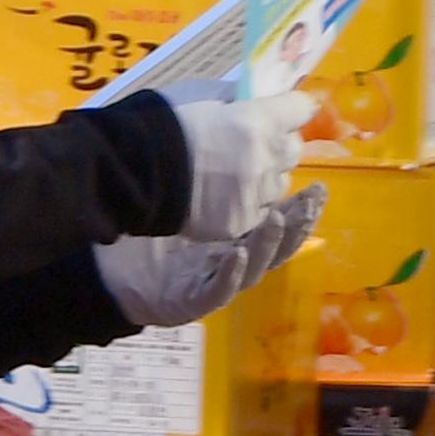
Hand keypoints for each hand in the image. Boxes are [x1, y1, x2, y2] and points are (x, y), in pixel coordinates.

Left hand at [96, 188, 322, 331]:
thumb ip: (214, 179)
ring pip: (254, 269)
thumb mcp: (190, 205)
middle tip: (311, 202)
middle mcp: (235, 264)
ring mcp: (217, 284)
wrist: (115, 275)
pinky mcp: (194, 301)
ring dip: (269, 244)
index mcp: (238, 240)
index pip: (277, 224)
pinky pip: (218, 290)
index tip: (319, 188)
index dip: (300, 210)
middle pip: (276, 247)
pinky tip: (239, 253)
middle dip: (297, 226)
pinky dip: (231, 273)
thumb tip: (238, 134)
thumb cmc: (154, 238)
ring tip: (277, 218)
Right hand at [156, 80, 312, 238]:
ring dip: (265, 177)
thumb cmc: (163, 122)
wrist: (133, 172)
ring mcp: (254, 195)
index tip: (289, 109)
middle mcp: (265, 158)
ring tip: (235, 175)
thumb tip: (253, 97)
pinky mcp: (239, 223)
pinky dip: (246, 204)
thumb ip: (234, 95)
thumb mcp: (200, 92)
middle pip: (294, 150)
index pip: (301, 109)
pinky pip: (257, 213)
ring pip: (279, 185)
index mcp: (258, 121)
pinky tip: (222, 197)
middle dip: (280, 144)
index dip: (293, 108)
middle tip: (256, 143)